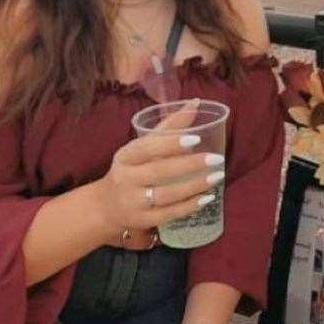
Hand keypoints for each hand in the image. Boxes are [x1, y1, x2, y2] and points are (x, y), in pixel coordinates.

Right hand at [93, 100, 223, 238]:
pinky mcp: (143, 220)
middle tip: (216, 159)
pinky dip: (189, 206)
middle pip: (159, 172)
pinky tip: (207, 198)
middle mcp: (126, 179)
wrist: (107, 206)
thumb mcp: (142, 147)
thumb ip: (169, 126)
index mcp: (125, 156)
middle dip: (190, 165)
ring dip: (194, 186)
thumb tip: (196, 102)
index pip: (146, 148)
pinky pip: (169, 214)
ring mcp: (134, 202)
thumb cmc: (132, 169)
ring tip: (217, 176)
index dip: (170, 144)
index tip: (196, 139)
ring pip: (166, 195)